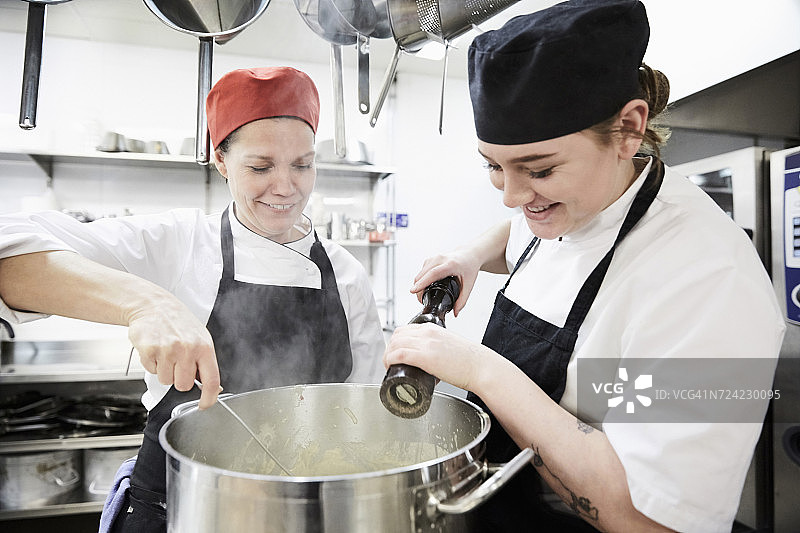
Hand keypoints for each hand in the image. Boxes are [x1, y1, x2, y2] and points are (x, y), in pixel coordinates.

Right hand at [126, 295, 220, 408]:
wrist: (154, 305)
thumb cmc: (179, 323)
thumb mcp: (200, 338)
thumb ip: (205, 362)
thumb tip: (214, 388)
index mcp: (204, 347)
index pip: (211, 380)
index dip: (209, 398)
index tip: (205, 405)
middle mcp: (187, 349)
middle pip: (183, 385)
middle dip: (179, 378)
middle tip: (177, 361)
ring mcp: (168, 350)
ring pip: (166, 380)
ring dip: (164, 370)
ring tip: (166, 352)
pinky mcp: (150, 350)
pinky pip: (151, 371)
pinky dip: (151, 363)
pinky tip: (155, 349)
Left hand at [383, 323, 497, 392]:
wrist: (481, 367)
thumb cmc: (469, 360)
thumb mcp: (449, 345)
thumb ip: (438, 346)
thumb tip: (431, 358)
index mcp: (432, 328)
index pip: (405, 330)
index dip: (396, 342)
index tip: (395, 353)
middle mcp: (427, 333)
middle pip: (396, 335)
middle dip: (389, 348)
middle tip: (390, 361)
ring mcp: (426, 343)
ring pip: (394, 344)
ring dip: (387, 355)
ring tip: (389, 366)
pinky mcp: (425, 357)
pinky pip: (399, 354)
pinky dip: (390, 359)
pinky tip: (390, 366)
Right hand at [410, 249, 481, 315]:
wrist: (469, 255)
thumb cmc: (469, 267)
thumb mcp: (469, 284)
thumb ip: (462, 300)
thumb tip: (455, 312)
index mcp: (450, 265)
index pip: (433, 274)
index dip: (422, 283)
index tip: (413, 290)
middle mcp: (440, 259)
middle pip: (423, 274)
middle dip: (418, 288)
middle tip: (421, 301)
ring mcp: (434, 258)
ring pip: (420, 272)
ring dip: (418, 284)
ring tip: (423, 296)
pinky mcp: (430, 259)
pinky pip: (422, 270)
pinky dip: (420, 279)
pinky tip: (425, 286)